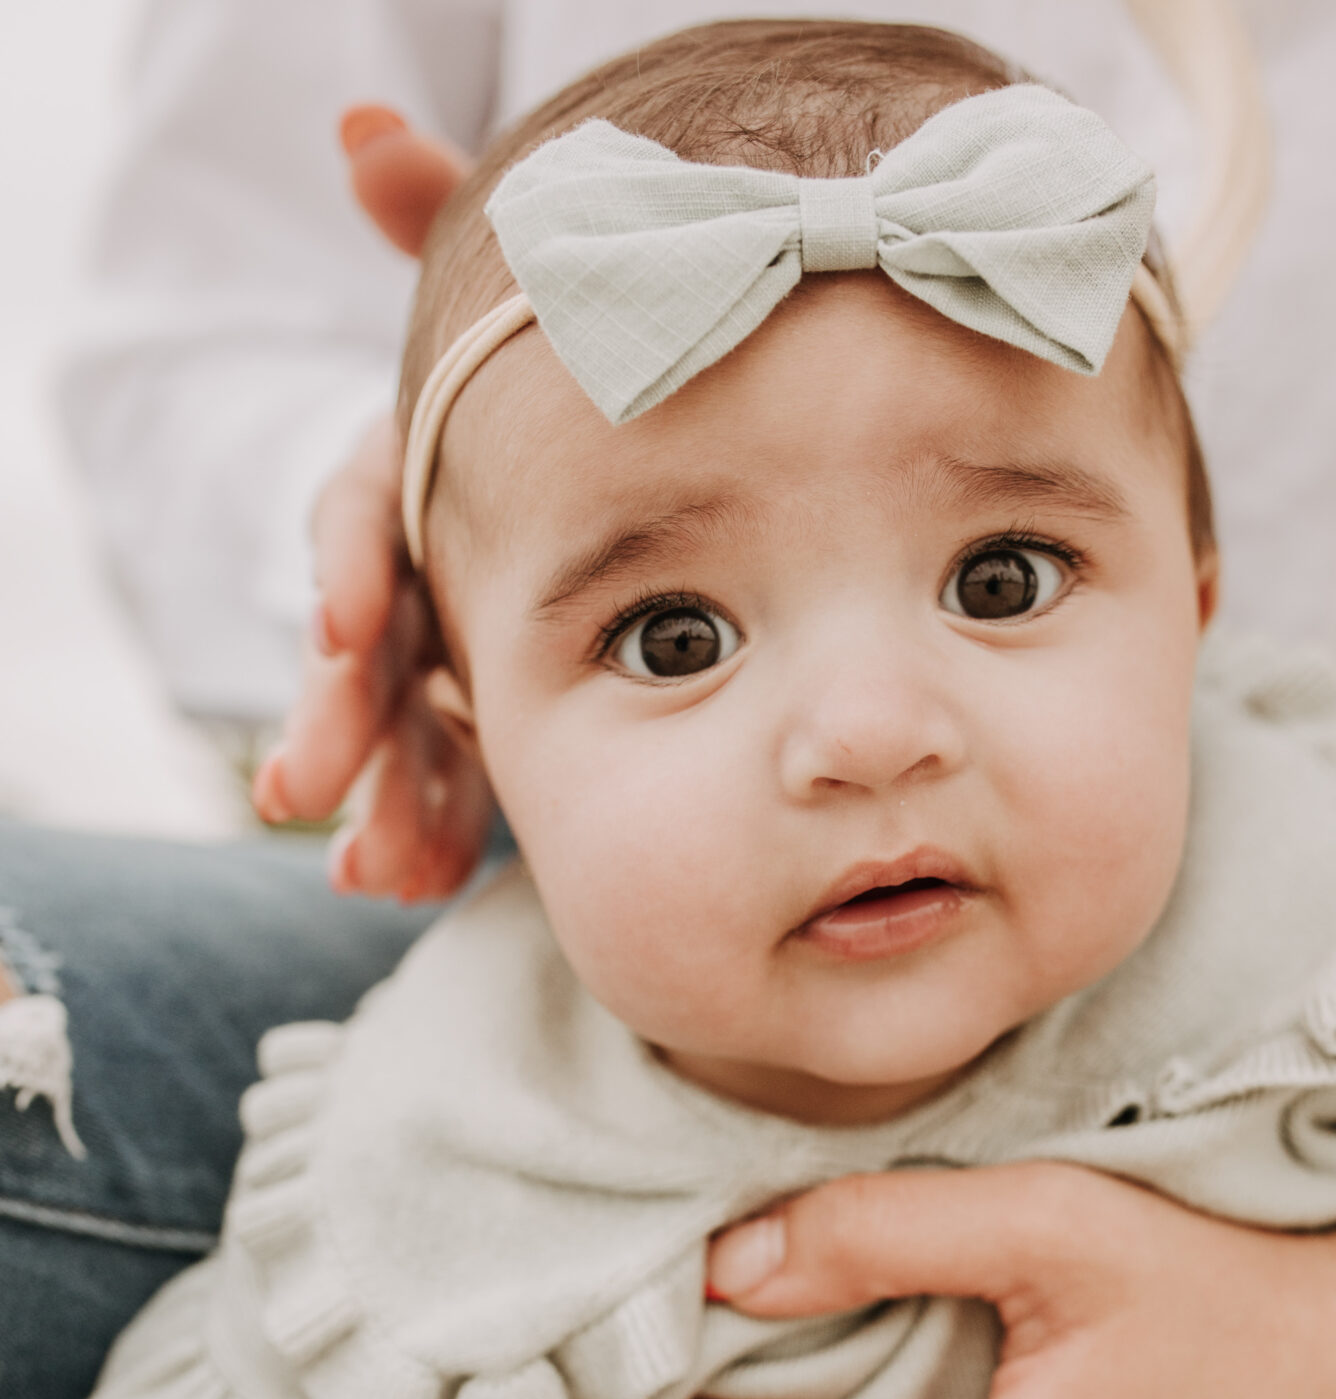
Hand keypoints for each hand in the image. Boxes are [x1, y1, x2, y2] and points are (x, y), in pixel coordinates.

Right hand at [251, 107, 491, 900]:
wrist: (585, 473)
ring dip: (381, 798)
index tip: (341, 622)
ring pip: (397, 734)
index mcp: (414, 481)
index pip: (362, 518)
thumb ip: (443, 232)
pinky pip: (447, 782)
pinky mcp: (477, 724)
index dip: (348, 565)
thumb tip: (361, 132)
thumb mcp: (497, 317)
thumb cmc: (533, 393)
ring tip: (375, 871)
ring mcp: (439, 659)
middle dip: (334, 719)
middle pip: (360, 650)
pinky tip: (412, 881)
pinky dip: (427, 828)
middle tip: (302, 788)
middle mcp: (411, 574)